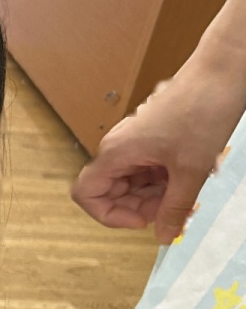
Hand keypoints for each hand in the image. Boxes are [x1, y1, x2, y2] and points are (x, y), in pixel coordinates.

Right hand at [75, 38, 245, 242]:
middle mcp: (119, 147)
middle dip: (141, 207)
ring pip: (133, 182)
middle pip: (112, 191)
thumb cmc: (202, 111)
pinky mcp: (152, 138)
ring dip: (157, 195)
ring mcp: (136, 142)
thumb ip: (174, 208)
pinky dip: (166, 180)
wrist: (222, 73)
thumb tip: (162, 236)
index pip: (87, 194)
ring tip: (189, 192)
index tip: (143, 221)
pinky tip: (190, 177)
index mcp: (117, 153)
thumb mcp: (190, 170)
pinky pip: (148, 169)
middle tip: (174, 210)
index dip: (109, 215)